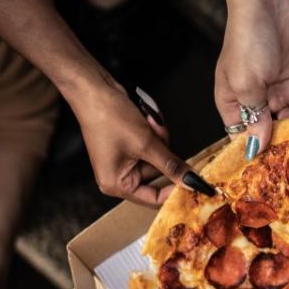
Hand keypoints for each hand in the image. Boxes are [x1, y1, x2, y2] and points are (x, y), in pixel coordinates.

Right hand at [71, 81, 209, 204]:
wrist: (94, 90)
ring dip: (160, 139)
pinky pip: (152, 146)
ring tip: (151, 123)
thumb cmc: (109, 118)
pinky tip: (148, 119)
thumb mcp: (146, 144)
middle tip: (160, 135)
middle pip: (158, 174)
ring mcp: (123, 160)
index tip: (194, 182)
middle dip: (164, 152)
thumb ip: (171, 165)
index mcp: (117, 184)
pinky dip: (154, 133)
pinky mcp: (128, 146)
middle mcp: (118, 176)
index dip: (175, 190)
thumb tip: (190, 182)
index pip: (154, 198)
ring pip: (158, 156)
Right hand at [214, 0, 288, 160]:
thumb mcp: (247, 84)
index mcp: (231, 103)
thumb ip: (255, 117)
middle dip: (279, 151)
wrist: (268, 5)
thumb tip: (255, 147)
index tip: (265, 176)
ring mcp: (275, 93)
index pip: (240, 137)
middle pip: (266, 133)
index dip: (252, 155)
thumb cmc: (248, 40)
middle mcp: (253, 101)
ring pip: (288, 123)